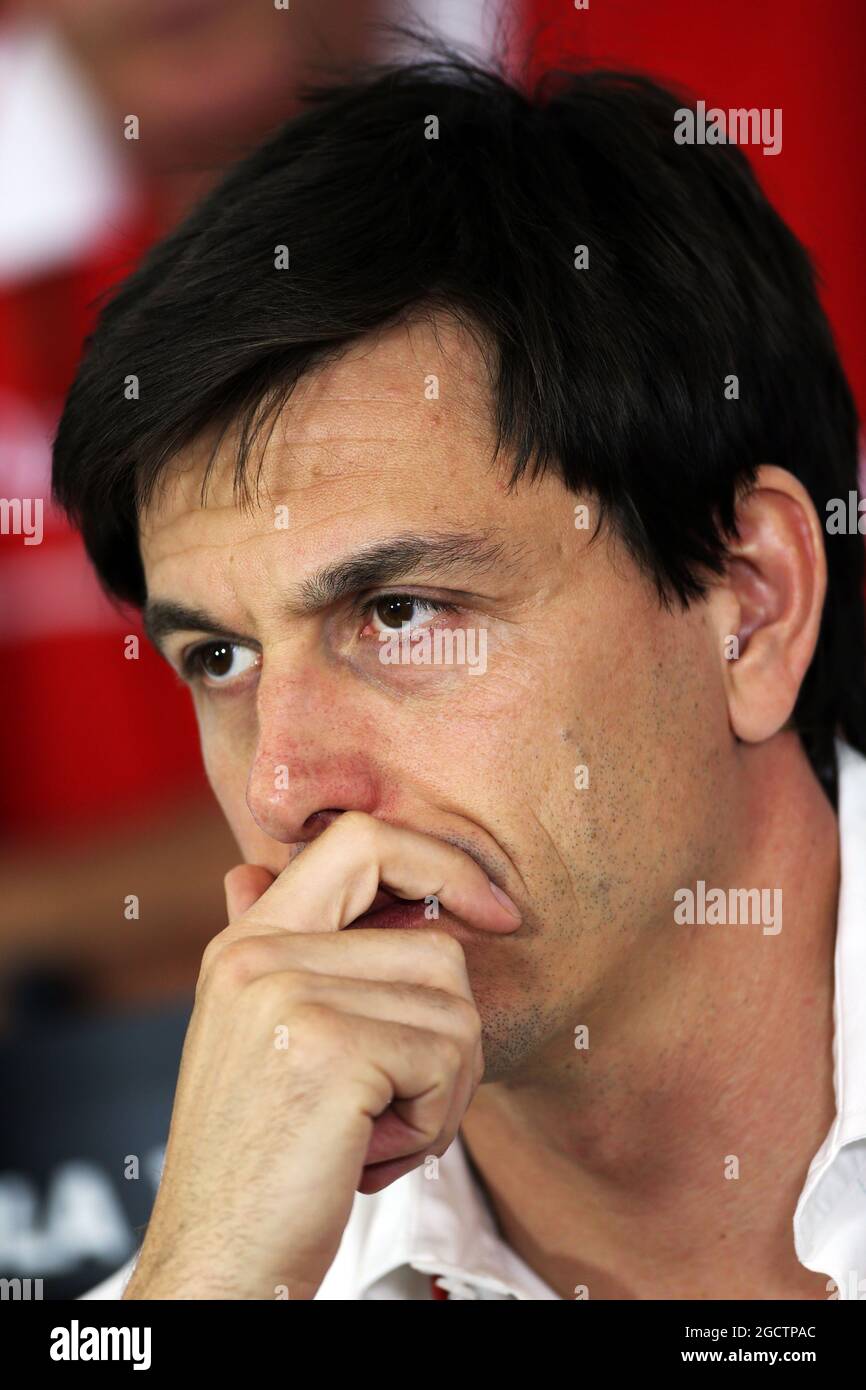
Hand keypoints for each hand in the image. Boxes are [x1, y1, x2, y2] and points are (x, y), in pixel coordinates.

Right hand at [122, 812, 520, 1299]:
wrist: (220, 1263)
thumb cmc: (257, 1160)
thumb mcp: (252, 1037)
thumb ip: (271, 953)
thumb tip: (246, 871)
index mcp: (247, 943)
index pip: (360, 839)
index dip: (439, 862)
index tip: (493, 910)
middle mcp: (260, 954)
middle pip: (435, 943)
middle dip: (450, 1029)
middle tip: (407, 1095)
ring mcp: (290, 993)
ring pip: (455, 1006)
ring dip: (443, 1088)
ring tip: (376, 1130)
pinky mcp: (329, 1046)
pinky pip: (450, 1058)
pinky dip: (435, 1121)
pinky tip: (373, 1155)